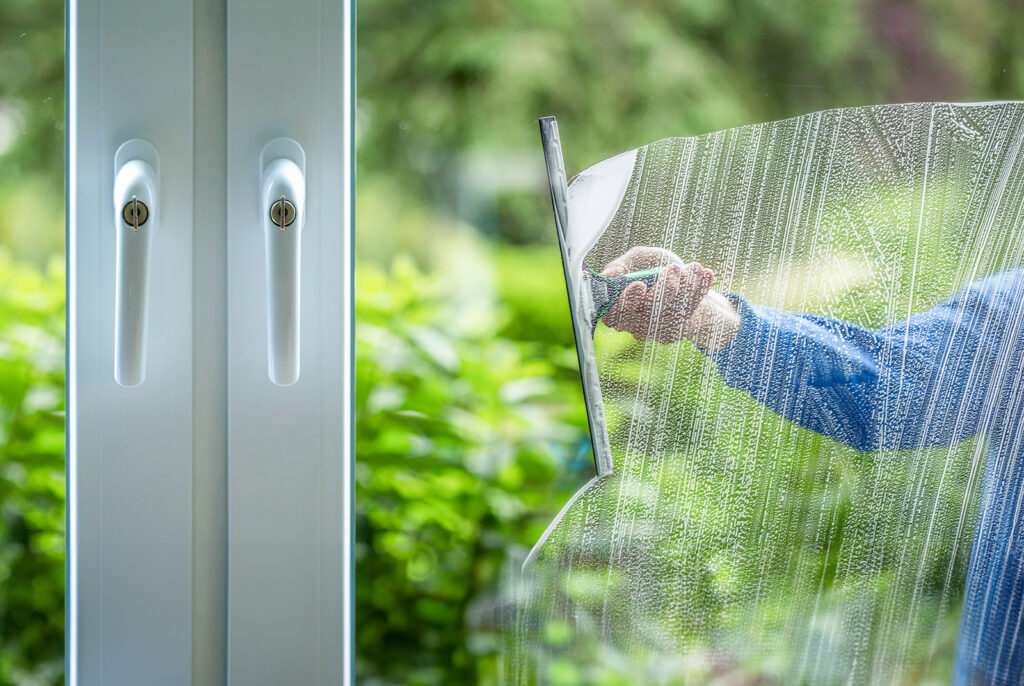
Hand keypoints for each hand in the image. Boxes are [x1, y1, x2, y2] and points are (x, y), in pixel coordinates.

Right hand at [600, 247, 739, 350]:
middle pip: (647, 315)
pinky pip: (687, 314)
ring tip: (695, 267)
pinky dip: (699, 292)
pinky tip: (707, 275)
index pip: (614, 313)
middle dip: (664, 291)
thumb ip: (622, 264)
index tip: (640, 284)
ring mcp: (653, 331)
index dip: (627, 301)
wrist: (682, 279)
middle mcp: (631, 324)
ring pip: (670, 314)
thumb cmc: (654, 268)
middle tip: (674, 269)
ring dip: (686, 288)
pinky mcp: (674, 332)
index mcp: (615, 307)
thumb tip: (609, 275)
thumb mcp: (638, 259)